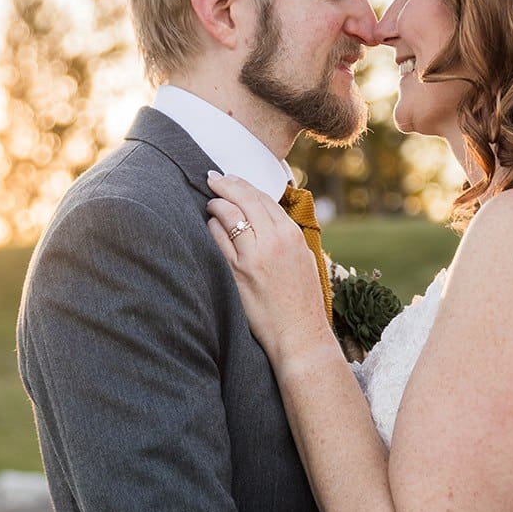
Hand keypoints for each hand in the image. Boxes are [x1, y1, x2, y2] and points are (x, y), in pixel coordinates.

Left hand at [206, 172, 335, 367]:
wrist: (300, 333)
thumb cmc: (302, 301)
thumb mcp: (303, 259)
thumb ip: (286, 237)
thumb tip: (267, 219)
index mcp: (292, 234)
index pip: (264, 198)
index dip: (244, 185)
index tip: (232, 179)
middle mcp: (275, 239)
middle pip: (245, 199)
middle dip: (226, 184)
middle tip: (213, 178)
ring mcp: (255, 255)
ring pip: (229, 214)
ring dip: (217, 204)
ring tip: (211, 202)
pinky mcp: (239, 272)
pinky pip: (219, 239)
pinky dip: (211, 227)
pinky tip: (208, 225)